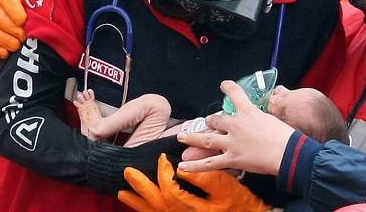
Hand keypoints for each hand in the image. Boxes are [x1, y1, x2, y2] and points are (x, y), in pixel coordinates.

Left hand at [118, 154, 268, 211]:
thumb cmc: (241, 202)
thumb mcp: (228, 187)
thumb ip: (206, 177)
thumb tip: (183, 166)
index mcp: (198, 208)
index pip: (171, 190)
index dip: (163, 174)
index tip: (162, 159)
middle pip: (158, 204)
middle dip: (142, 187)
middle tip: (129, 173)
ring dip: (138, 202)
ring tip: (124, 192)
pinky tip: (137, 207)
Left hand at [176, 81, 294, 175]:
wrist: (287, 152)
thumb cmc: (285, 136)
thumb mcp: (271, 119)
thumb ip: (260, 119)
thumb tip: (258, 122)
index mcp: (248, 112)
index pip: (235, 93)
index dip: (228, 88)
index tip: (224, 85)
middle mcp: (236, 124)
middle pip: (216, 119)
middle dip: (210, 121)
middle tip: (208, 123)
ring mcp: (231, 142)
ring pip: (207, 139)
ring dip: (192, 138)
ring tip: (182, 137)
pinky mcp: (231, 158)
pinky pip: (209, 163)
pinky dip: (195, 166)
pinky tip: (183, 166)